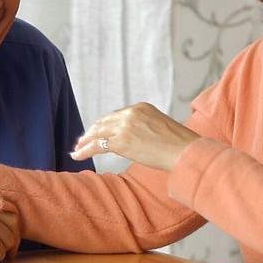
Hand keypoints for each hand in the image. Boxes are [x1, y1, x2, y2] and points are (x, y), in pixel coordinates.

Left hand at [69, 102, 200, 170]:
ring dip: (85, 141)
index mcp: (141, 107)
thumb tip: (136, 140)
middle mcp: (131, 113)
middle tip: (82, 140)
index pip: (116, 115)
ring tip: (77, 149)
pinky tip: (77, 155)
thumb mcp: (160, 127)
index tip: (98, 131)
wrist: (185, 151)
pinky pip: (97, 145)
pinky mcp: (122, 142)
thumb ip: (144, 128)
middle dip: (92, 131)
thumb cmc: (179, 145)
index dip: (104, 124)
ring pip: (98, 133)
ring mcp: (125, 126)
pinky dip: (84, 150)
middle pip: (104, 121)